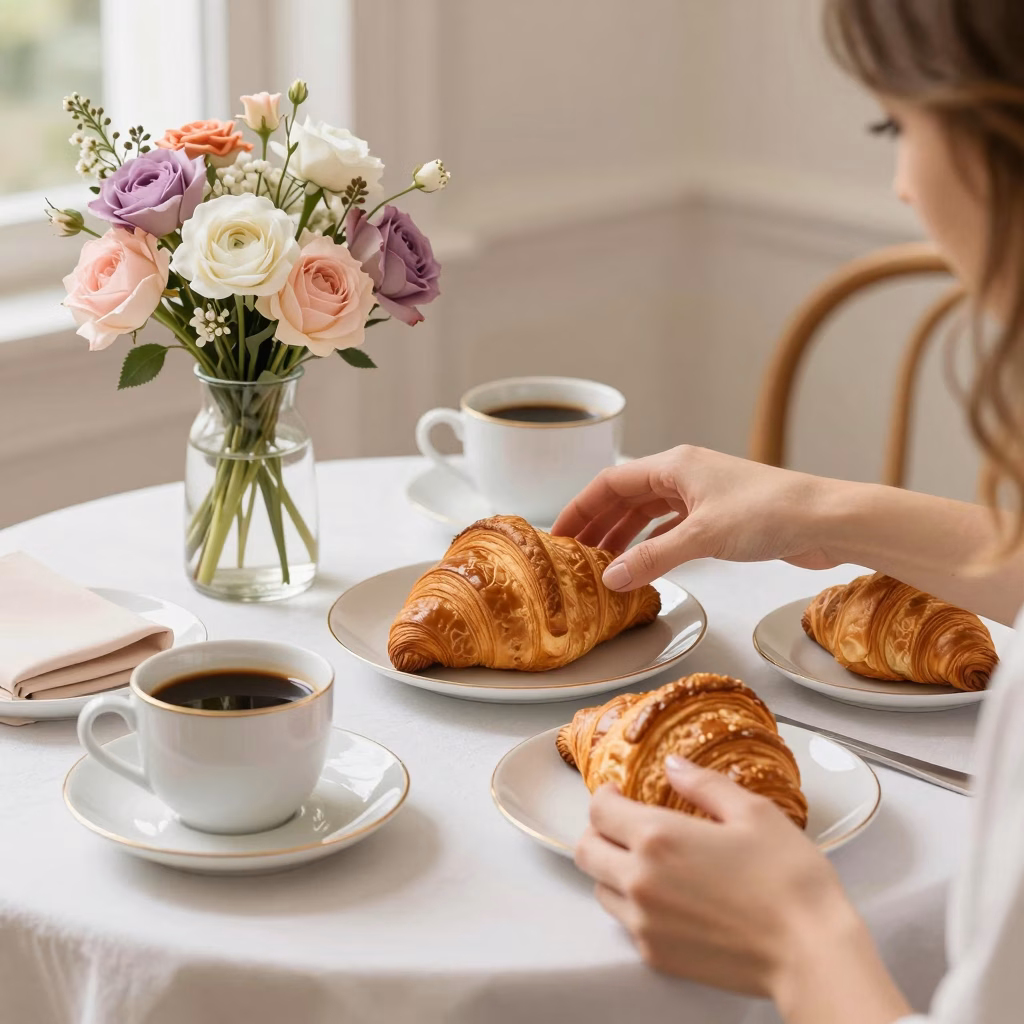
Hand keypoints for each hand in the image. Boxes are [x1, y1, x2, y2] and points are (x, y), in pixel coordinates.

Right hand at [551, 446, 840, 590]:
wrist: (827, 520)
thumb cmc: (771, 513)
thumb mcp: (702, 537)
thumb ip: (653, 558)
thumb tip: (611, 578)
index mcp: (674, 466)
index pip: (610, 483)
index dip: (581, 508)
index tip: (559, 535)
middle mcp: (685, 475)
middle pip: (626, 498)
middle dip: (598, 525)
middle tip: (572, 556)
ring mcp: (703, 496)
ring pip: (648, 515)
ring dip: (624, 538)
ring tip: (600, 565)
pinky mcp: (720, 518)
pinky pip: (672, 529)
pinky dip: (653, 546)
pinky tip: (642, 565)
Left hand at [575, 758, 843, 996]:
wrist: (809, 953)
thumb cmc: (789, 880)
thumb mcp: (753, 812)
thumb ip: (703, 783)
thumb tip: (673, 765)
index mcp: (658, 837)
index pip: (599, 810)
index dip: (605, 796)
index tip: (618, 793)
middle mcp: (640, 880)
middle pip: (587, 850)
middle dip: (598, 831)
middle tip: (622, 825)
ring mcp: (644, 922)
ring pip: (601, 889)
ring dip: (613, 869)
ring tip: (645, 862)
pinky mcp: (656, 956)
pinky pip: (626, 923)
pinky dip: (634, 906)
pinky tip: (667, 898)